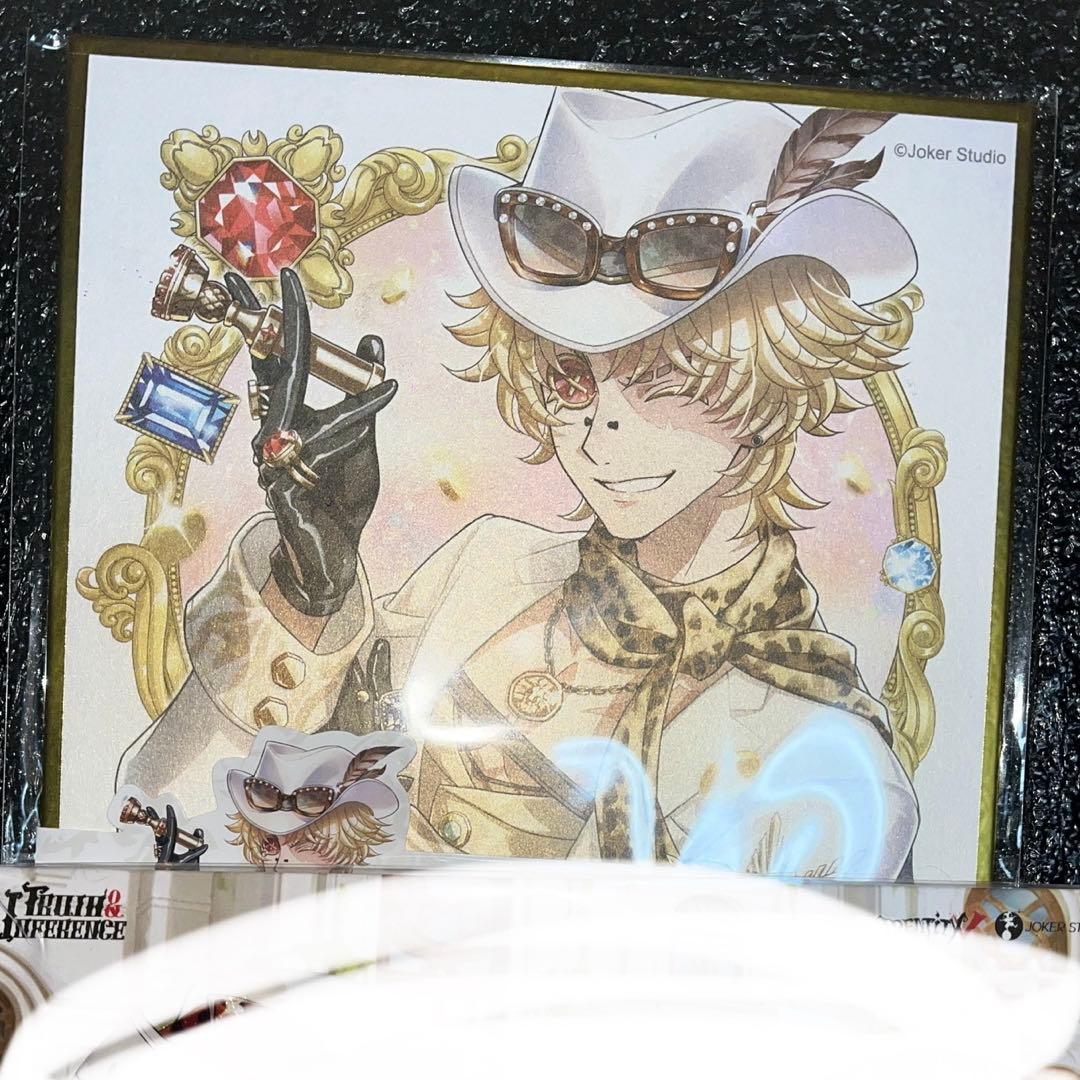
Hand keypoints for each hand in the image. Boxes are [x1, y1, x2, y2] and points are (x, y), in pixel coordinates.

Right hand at [225, 269, 397, 616]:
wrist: (337, 552)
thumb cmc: (341, 493)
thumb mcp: (361, 436)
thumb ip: (363, 393)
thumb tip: (371, 340)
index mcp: (287, 416)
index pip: (277, 358)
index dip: (277, 317)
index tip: (282, 275)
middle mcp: (270, 433)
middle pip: (272, 373)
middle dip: (274, 324)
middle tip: (282, 278)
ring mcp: (271, 463)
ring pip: (307, 417)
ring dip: (346, 410)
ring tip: (376, 388)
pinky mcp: (282, 492)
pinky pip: (320, 454)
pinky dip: (350, 439)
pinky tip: (370, 427)